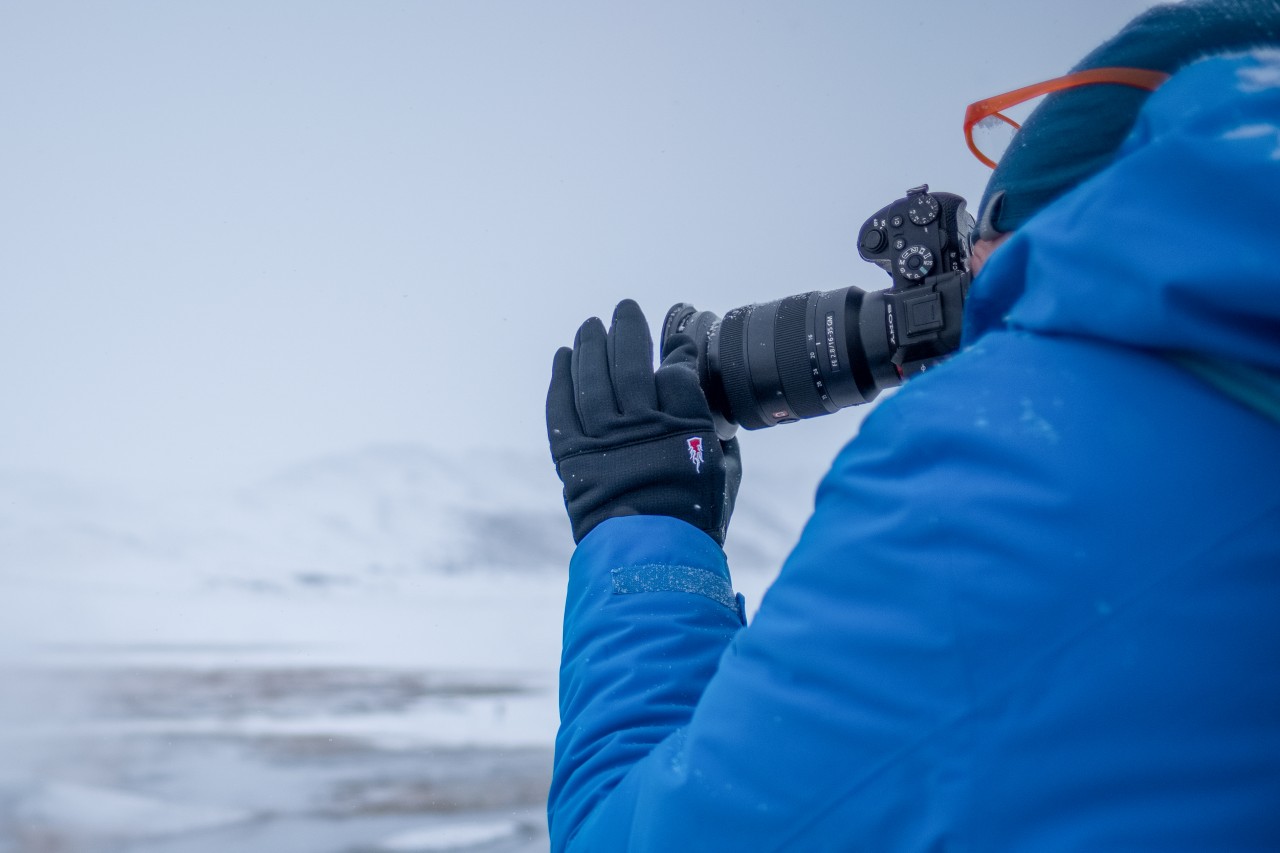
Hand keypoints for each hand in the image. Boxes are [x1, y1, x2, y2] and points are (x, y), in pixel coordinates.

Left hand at [547, 299, 740, 544]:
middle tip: (624, 308)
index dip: (677, 350)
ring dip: (590, 346)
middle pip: (630, 362)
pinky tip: (564, 356)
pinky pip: (562, 408)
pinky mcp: (574, 456)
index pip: (677, 370)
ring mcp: (603, 439)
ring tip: (590, 325)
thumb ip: (713, 424)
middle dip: (628, 331)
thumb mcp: (724, 466)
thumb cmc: (697, 516)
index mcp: (683, 426)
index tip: (676, 339)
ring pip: (592, 378)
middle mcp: (640, 425)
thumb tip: (703, 392)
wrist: (652, 557)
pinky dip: (561, 379)